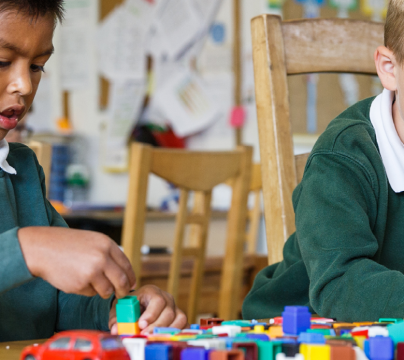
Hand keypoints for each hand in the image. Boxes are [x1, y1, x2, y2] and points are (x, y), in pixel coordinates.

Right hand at [18, 227, 135, 298]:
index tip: (131, 284)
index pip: (127, 266)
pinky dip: (87, 290)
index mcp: (107, 245)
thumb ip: (110, 255)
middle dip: (123, 291)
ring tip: (91, 281)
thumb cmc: (70, 245)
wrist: (43, 248)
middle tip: (121, 294)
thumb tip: (126, 274)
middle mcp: (102, 258)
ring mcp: (91, 272)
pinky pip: (91, 293)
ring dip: (103, 290)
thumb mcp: (94, 241)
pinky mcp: (80, 284)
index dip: (131, 277)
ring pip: (107, 291)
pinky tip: (77, 279)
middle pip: (122, 282)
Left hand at [109, 285, 187, 333]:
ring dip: (168, 331)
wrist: (135, 306)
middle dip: (157, 326)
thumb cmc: (129, 307)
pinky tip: (166, 339)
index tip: (141, 325)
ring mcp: (174, 308)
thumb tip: (115, 329)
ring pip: (179, 318)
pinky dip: (177, 332)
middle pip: (169, 311)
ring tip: (155, 338)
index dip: (151, 314)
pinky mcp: (179, 318)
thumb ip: (117, 318)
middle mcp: (166, 298)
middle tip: (145, 335)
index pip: (157, 301)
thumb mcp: (120, 309)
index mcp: (152, 292)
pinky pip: (184, 325)